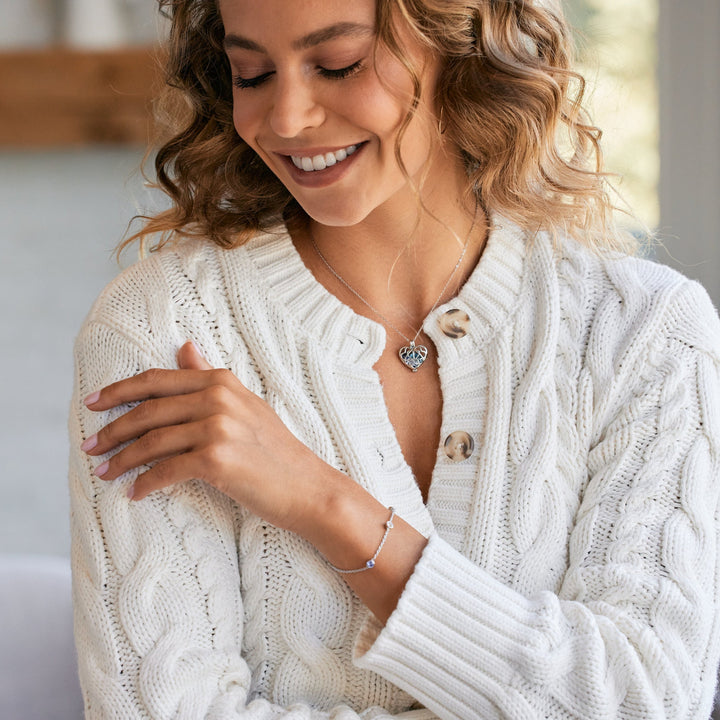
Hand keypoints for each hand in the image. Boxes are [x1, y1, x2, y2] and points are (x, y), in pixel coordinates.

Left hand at [81, 341, 331, 530]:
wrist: (308, 487)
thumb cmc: (275, 449)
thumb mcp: (244, 404)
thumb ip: (208, 376)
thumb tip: (184, 347)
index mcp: (221, 381)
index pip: (157, 380)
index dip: (119, 391)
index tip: (92, 403)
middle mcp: (217, 398)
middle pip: (148, 410)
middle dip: (112, 429)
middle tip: (89, 446)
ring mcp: (218, 428)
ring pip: (151, 441)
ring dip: (121, 460)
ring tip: (103, 473)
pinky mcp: (216, 460)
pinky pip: (165, 471)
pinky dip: (144, 484)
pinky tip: (134, 493)